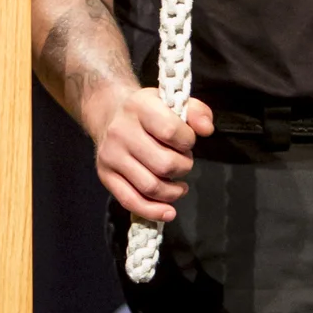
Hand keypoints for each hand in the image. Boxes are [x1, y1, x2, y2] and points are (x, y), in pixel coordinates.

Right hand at [90, 85, 213, 220]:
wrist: (109, 113)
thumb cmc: (147, 111)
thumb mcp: (172, 101)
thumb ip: (197, 111)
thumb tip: (207, 129)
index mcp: (139, 107)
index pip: (170, 131)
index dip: (187, 142)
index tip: (186, 142)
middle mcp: (121, 131)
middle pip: (164, 164)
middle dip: (183, 168)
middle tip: (182, 163)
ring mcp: (111, 155)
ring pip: (150, 186)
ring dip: (173, 192)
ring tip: (179, 186)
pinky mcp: (105, 175)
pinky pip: (130, 201)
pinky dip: (152, 211)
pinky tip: (168, 211)